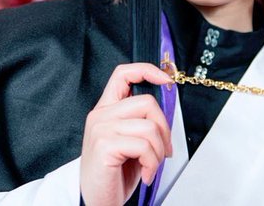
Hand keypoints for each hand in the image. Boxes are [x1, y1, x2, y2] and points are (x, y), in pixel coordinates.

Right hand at [80, 63, 172, 205]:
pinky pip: (144, 145)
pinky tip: (145, 174)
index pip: (123, 74)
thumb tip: (167, 108)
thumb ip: (142, 121)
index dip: (147, 70)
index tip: (166, 80)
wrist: (96, 201)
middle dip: (164, 129)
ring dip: (158, 152)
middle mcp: (101, 115)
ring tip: (151, 166)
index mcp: (106, 110)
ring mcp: (101, 129)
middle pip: (146, 102)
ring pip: (149, 126)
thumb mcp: (131, 142)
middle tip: (163, 150)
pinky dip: (152, 163)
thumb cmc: (114, 175)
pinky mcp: (105, 145)